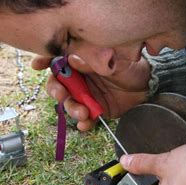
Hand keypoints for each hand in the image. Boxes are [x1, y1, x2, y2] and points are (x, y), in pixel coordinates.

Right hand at [32, 54, 150, 130]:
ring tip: (83, 113)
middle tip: (61, 95)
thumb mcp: (112, 59)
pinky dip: (83, 123)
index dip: (45, 61)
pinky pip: (84, 119)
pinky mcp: (95, 110)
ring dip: (72, 109)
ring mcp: (86, 96)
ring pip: (69, 104)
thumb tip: (71, 59)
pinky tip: (87, 124)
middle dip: (56, 91)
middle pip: (58, 85)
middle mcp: (79, 79)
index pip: (58, 60)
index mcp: (81, 62)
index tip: (37, 66)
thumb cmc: (130, 66)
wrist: (148, 86)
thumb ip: (92, 60)